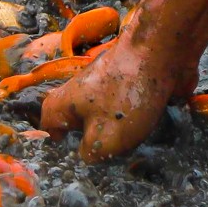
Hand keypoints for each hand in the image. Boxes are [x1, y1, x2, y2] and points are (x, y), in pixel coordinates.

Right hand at [40, 24, 195, 160]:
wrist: (159, 52)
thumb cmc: (125, 98)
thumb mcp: (105, 139)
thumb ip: (90, 153)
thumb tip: (87, 154)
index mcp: (64, 103)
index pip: (48, 124)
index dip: (55, 142)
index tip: (68, 154)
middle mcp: (79, 90)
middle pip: (75, 118)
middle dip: (87, 136)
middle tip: (104, 153)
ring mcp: (104, 82)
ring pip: (101, 111)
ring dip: (112, 127)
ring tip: (130, 144)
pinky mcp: (127, 79)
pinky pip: (123, 102)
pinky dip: (131, 115)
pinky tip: (147, 125)